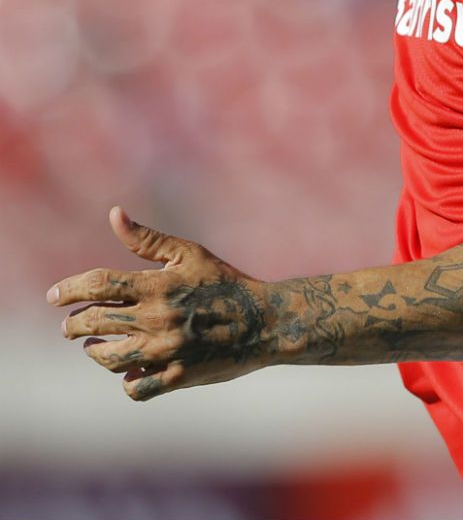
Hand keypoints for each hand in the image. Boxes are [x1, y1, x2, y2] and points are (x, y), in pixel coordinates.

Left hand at [50, 207, 278, 400]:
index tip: (54, 297)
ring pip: (107, 358)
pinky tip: (131, 370)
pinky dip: (127, 380)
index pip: (97, 284)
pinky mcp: (178, 376)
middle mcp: (158, 318)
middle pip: (92, 322)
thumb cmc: (226, 283)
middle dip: (73, 325)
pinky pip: (135, 387)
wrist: (268, 321)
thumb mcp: (190, 255)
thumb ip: (148, 240)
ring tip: (97, 347)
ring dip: (95, 352)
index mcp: (158, 286)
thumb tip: (114, 214)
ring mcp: (167, 350)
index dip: (67, 289)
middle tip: (71, 326)